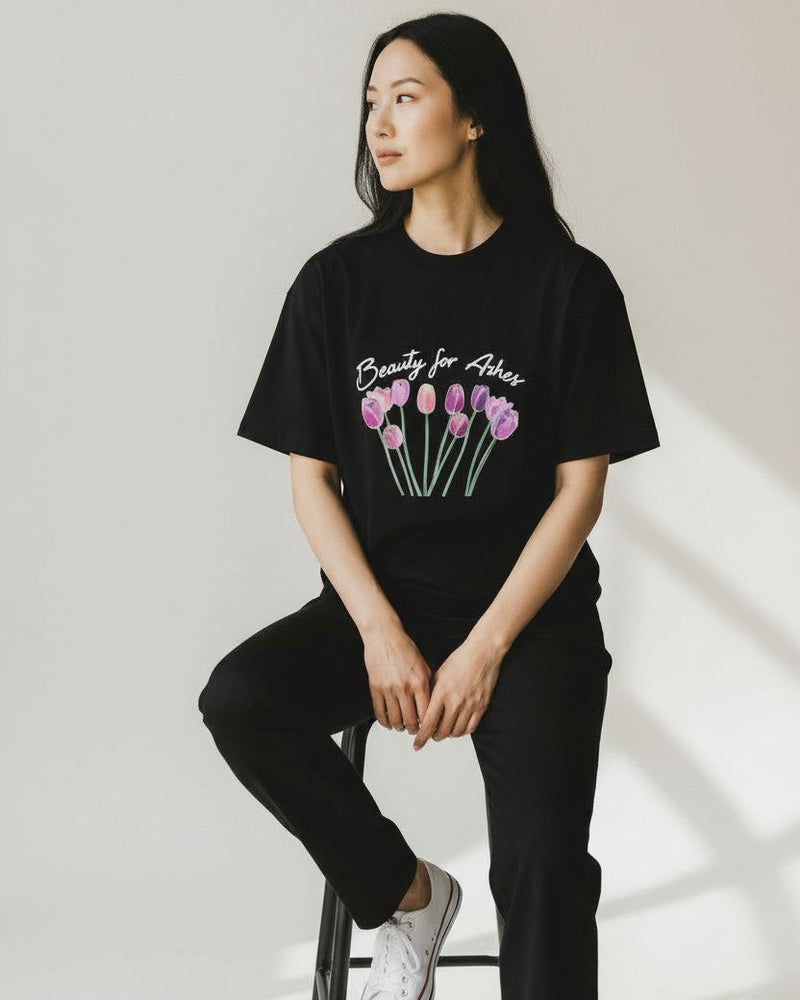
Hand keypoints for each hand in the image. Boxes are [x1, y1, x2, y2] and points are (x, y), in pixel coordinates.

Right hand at [362, 623, 431, 734]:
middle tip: (414, 729)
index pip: (426, 713)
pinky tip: (388, 721)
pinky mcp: (375, 687)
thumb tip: (431, 705)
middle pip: (410, 720)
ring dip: (399, 727)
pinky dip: (384, 721)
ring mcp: (389, 688)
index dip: (427, 724)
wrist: (384, 635)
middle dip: (413, 729)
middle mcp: (405, 686)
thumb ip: (427, 685)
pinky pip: (379, 712)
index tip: (427, 727)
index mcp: (419, 681)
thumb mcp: (423, 665)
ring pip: (395, 719)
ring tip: (401, 725)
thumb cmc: (404, 647)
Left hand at [413, 633, 504, 749]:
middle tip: (431, 734)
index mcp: (441, 693)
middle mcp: (455, 702)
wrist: (482, 653)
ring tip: (443, 730)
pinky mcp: (481, 707)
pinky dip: (462, 732)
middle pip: (442, 731)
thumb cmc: (460, 660)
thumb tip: (421, 709)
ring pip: (456, 732)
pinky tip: (457, 727)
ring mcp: (470, 705)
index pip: (428, 723)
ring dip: (447, 735)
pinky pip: (471, 728)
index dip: (421, 737)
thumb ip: (430, 693)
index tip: (417, 744)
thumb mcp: (438, 674)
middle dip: (434, 736)